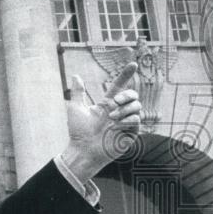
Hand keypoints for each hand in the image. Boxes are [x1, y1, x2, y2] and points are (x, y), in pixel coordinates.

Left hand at [63, 63, 141, 181]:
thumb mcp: (76, 109)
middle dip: (127, 95)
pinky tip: (117, 125)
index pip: (119, 86)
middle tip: (115, 101)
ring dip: (125, 109)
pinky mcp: (131, 133)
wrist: (82, 150)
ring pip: (137, 107)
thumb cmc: (78, 132)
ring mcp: (126, 122)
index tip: (133, 63)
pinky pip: (137, 120)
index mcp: (107, 104)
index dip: (126, 75)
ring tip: (112, 118)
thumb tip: (76, 76)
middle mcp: (118, 111)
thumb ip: (78, 92)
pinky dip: (128, 119)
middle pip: (133, 95)